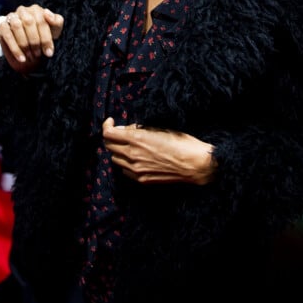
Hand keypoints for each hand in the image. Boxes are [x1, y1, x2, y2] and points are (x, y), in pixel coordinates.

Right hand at [0, 5, 63, 72]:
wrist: (28, 45)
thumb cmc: (43, 35)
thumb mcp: (54, 30)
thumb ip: (57, 21)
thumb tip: (47, 13)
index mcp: (36, 10)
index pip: (41, 21)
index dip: (46, 38)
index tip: (49, 53)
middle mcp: (23, 10)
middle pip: (29, 22)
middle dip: (35, 41)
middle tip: (38, 54)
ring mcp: (11, 17)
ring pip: (17, 27)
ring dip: (24, 44)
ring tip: (30, 56)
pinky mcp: (2, 26)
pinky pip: (7, 35)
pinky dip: (15, 48)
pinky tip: (21, 58)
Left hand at [102, 117, 216, 184]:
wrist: (196, 165)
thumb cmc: (182, 143)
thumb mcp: (160, 128)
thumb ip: (139, 129)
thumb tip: (126, 129)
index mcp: (136, 139)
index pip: (108, 133)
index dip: (107, 125)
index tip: (111, 122)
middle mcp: (132, 155)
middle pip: (109, 146)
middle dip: (112, 137)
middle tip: (121, 133)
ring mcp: (136, 170)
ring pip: (115, 159)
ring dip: (118, 151)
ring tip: (130, 145)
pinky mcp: (142, 180)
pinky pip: (125, 171)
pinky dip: (126, 163)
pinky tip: (136, 158)